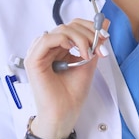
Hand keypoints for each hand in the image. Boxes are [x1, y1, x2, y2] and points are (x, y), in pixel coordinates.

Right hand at [24, 18, 109, 138]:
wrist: (64, 114)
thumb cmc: (72, 95)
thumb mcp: (88, 63)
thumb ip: (94, 44)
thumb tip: (105, 25)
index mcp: (58, 49)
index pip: (72, 27)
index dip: (89, 28)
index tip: (105, 37)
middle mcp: (48, 49)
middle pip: (67, 26)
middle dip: (87, 33)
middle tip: (98, 47)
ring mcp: (39, 54)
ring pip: (59, 30)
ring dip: (79, 38)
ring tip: (87, 54)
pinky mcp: (33, 60)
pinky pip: (46, 40)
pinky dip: (62, 39)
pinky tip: (72, 49)